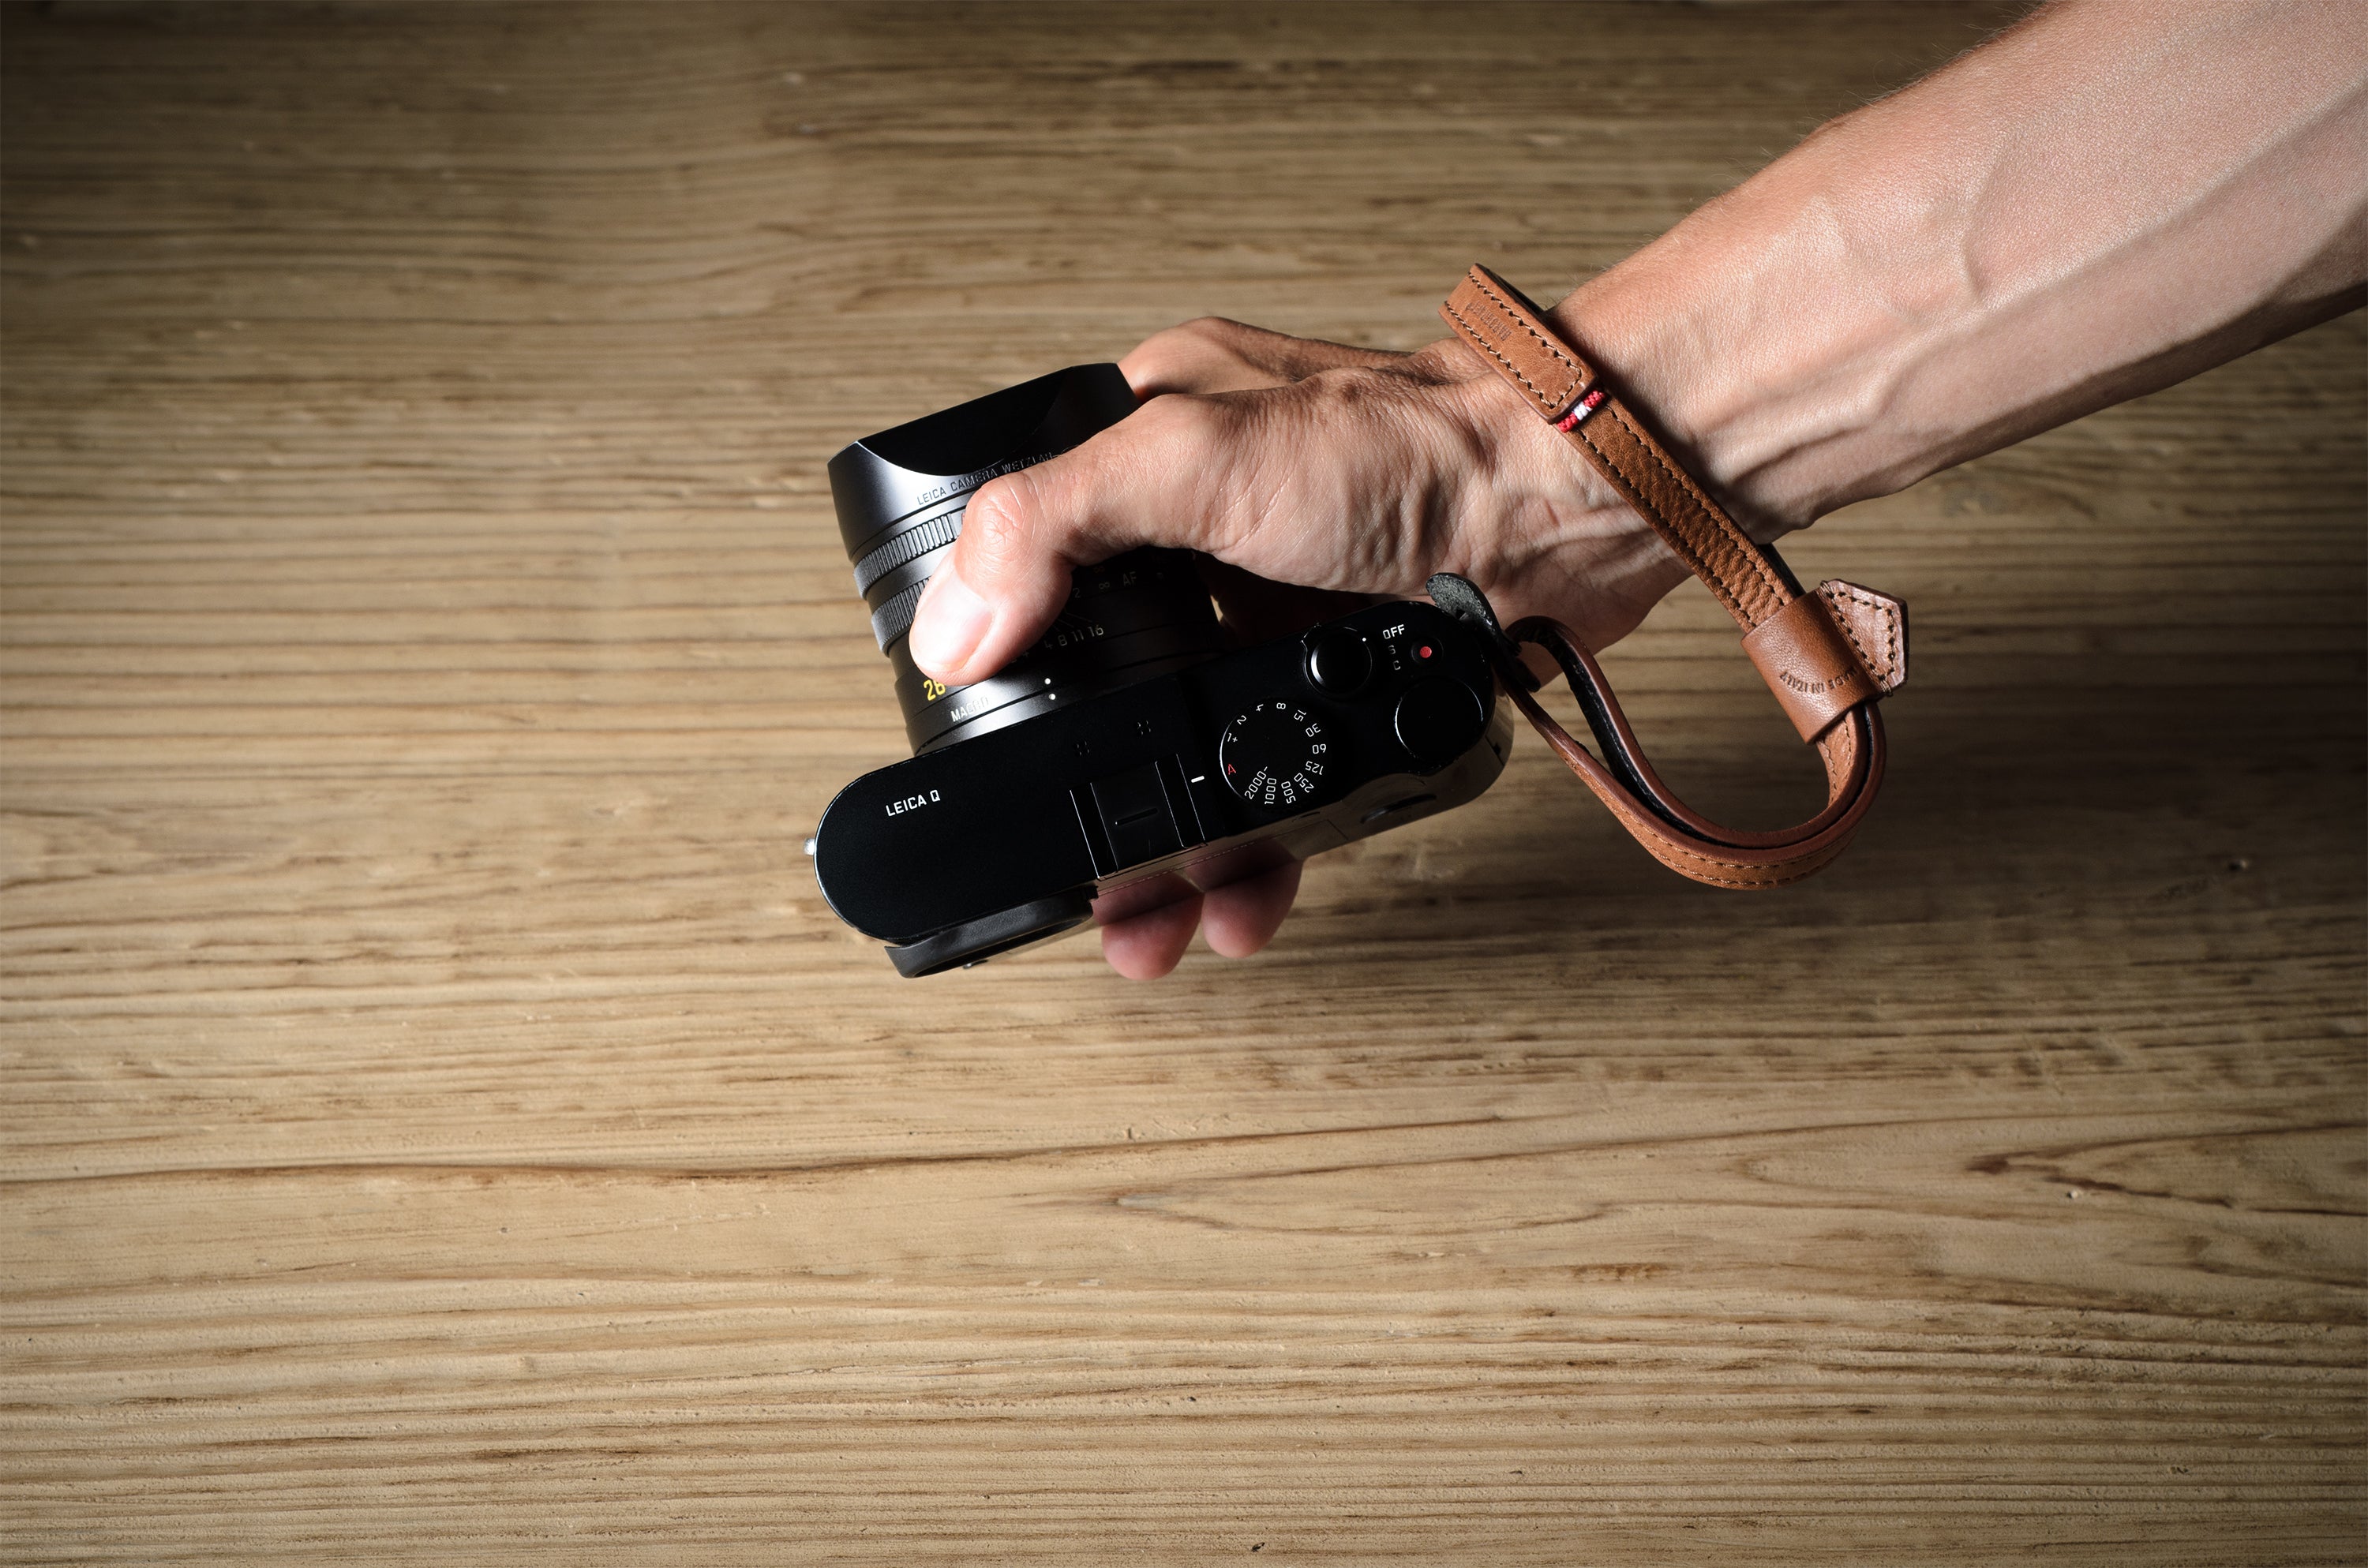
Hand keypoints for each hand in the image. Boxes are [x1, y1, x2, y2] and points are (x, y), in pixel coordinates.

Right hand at [908, 317, 1683, 978]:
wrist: (1563, 506)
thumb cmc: (1406, 445)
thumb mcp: (1190, 453)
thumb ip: (1052, 524)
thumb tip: (954, 628)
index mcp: (1142, 453)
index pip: (1031, 558)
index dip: (1002, 654)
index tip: (980, 742)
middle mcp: (1201, 535)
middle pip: (1105, 682)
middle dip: (1083, 790)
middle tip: (1068, 875)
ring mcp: (1270, 610)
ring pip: (1188, 749)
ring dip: (1163, 848)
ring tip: (1142, 925)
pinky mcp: (1339, 671)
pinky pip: (1276, 779)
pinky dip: (1256, 848)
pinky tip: (1237, 895)